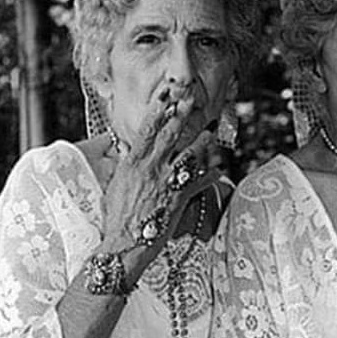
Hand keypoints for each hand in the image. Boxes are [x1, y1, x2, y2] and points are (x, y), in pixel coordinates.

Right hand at [102, 85, 214, 247]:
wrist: (124, 243)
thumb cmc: (117, 217)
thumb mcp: (117, 185)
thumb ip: (126, 166)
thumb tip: (128, 150)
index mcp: (133, 163)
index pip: (146, 129)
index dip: (157, 109)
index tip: (165, 94)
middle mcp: (151, 169)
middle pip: (169, 135)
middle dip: (180, 115)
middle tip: (190, 100)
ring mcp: (166, 183)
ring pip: (189, 155)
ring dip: (201, 143)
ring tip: (210, 133)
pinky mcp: (179, 199)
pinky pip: (200, 184)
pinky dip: (211, 177)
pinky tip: (219, 171)